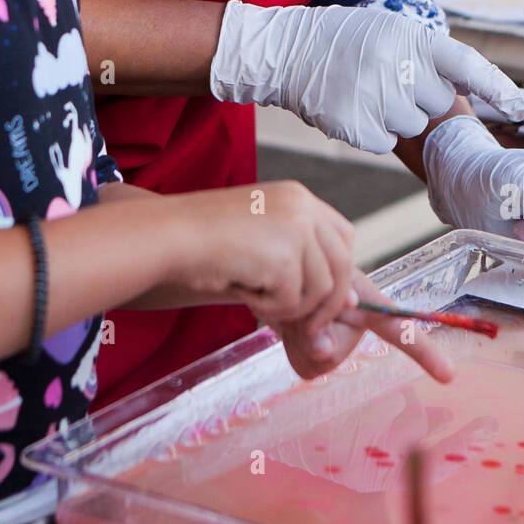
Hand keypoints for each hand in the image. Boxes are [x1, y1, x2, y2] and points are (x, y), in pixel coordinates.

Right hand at [169, 180, 355, 329]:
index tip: (330, 300)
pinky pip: (294, 301)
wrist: (169, 235)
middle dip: (329, 302)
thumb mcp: (261, 243)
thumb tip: (353, 304)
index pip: (342, 235)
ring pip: (322, 289)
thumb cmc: (204, 242)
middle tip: (308, 326)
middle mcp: (303, 206)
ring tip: (256, 297)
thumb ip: (304, 265)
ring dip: (291, 307)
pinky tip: (244, 292)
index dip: (339, 271)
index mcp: (297, 197)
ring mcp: (297, 228)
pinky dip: (270, 309)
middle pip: (342, 264)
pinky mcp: (285, 255)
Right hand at [210, 0, 523, 152]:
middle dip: (419, 97)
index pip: (466, 63)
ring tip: (364, 91)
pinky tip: (351, 108)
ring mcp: (374, 96)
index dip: (495, 86)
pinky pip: (383, 142)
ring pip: (411, 126)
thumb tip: (471, 86)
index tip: (518, 105)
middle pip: (437, 103)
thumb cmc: (344, 41)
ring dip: (393, 116)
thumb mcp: (389, 32)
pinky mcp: (354, 124)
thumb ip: (427, 56)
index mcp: (411, 37)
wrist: (286, 49)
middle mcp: (397, 65)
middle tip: (388, 80)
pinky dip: (370, 132)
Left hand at [273, 269, 455, 383]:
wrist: (272, 276)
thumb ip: (319, 314)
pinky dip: (293, 347)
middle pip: (341, 347)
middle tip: (299, 307)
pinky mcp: (315, 358)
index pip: (399, 326)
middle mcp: (357, 324)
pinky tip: (290, 328)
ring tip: (294, 312)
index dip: (426, 350)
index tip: (449, 376)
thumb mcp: (311, 282)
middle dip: (314, 327)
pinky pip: (307, 366)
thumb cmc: (296, 269)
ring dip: (300, 336)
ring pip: (321, 360)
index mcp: (366, 299)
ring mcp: (336, 343)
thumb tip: (325, 352)